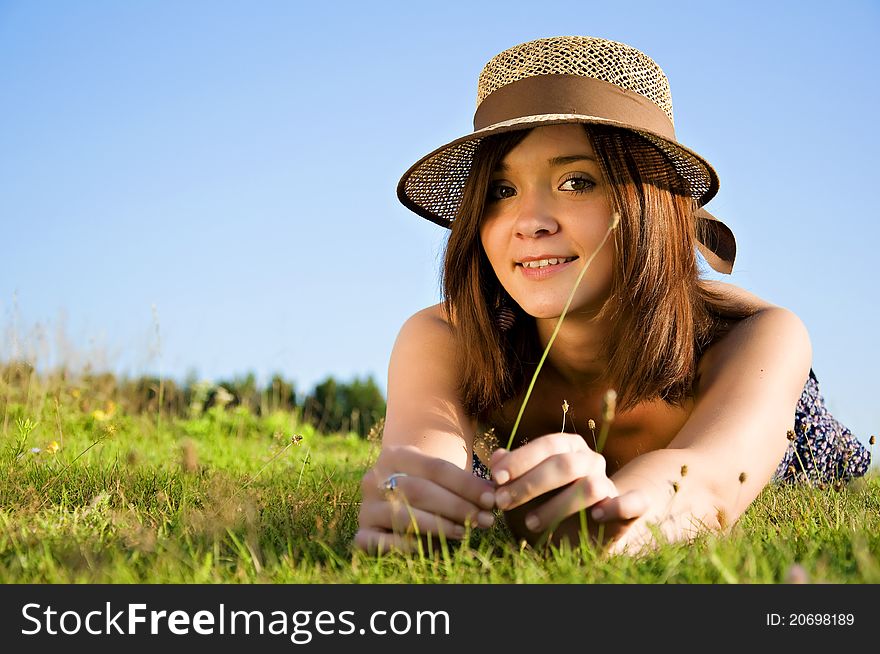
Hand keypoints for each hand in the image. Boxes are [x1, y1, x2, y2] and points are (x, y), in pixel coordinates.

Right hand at [354, 444, 495, 553]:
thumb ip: (476, 469)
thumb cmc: (431, 485)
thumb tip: (503, 460)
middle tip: (484, 519)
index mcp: (395, 454)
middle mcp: (375, 478)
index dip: (466, 484)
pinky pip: (380, 542)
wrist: (397, 497)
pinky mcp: (362, 533)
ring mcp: (366, 506)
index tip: (491, 498)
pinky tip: (431, 546)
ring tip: (466, 531)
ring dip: (439, 525)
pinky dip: (405, 545)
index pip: (435, 468)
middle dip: (457, 506)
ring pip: (404, 515)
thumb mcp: (446, 474)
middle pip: (420, 491)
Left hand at [489, 433, 648, 547]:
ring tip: (530, 523)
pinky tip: (597, 516)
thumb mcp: (520, 492)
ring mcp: (610, 483)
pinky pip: (635, 502)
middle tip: (503, 503)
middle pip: (565, 464)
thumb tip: (497, 457)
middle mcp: (590, 460)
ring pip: (591, 486)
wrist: (575, 537)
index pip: (547, 444)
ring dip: (558, 506)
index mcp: (567, 447)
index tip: (496, 479)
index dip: (521, 460)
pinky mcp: (628, 510)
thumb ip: (509, 474)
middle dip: (530, 484)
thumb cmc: (542, 506)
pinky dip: (620, 506)